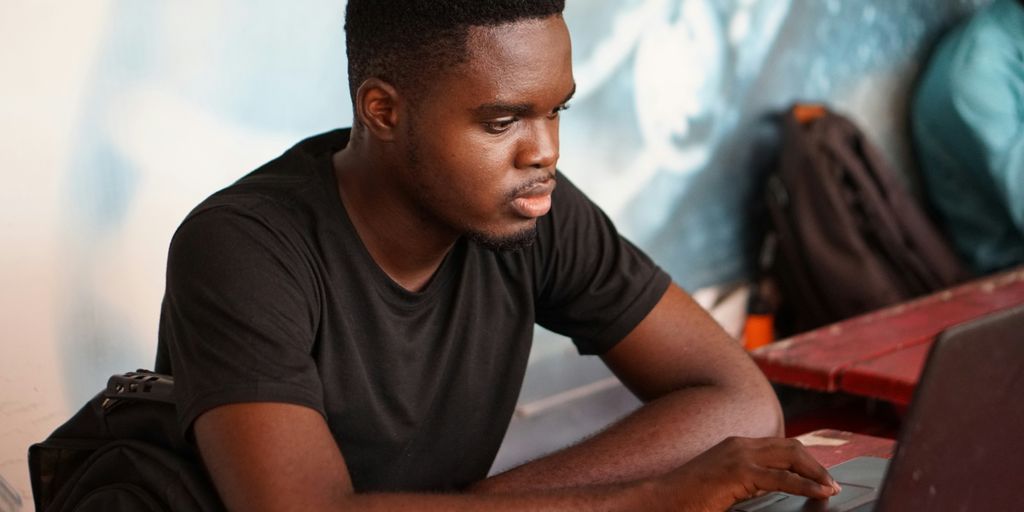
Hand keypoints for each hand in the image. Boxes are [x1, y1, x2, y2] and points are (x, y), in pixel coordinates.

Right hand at [654, 437, 840, 511]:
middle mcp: (739, 444)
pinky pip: (782, 478)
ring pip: (791, 456)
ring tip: (831, 488)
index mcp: (736, 445)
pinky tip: (819, 494)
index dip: (804, 460)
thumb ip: (746, 482)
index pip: (780, 446)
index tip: (820, 477)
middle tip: (832, 484)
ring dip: (816, 472)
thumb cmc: (687, 498)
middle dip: (815, 464)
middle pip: (791, 447)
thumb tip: (770, 488)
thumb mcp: (724, 485)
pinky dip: (805, 485)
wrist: (660, 500)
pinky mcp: (738, 473)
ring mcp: (739, 456)